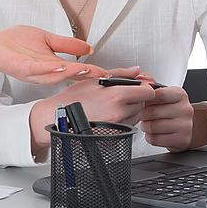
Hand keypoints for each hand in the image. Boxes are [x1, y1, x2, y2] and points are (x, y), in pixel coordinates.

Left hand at [0, 25, 107, 84]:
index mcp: (52, 64)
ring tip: (86, 69)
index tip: (108, 73)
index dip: (92, 71)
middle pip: (69, 75)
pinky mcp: (22, 68)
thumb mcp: (47, 40)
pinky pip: (37, 70)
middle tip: (101, 74)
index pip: (76, 69)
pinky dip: (49, 69)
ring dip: (70, 72)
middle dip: (86, 74)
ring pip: (55, 75)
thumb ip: (67, 44)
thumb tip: (89, 48)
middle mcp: (45, 71)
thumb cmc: (16, 43)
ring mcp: (33, 71)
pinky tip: (60, 66)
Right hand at [28, 66, 155, 149]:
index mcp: (117, 96)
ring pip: (136, 116)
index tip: (139, 87)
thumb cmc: (71, 100)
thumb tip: (136, 70)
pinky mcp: (114, 137)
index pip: (148, 92)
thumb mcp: (94, 80)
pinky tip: (107, 116)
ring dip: (129, 110)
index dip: (145, 88)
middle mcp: (120, 113)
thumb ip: (120, 73)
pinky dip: (122, 121)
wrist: (57, 119)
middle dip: (135, 98)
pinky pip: (127, 127)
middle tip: (118, 96)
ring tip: (110, 106)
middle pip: (143, 104)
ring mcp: (118, 127)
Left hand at [139, 86, 193, 151]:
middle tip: (145, 115)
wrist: (185, 126)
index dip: (146, 99)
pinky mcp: (181, 140)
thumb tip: (141, 83)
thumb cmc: (170, 109)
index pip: (158, 94)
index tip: (144, 102)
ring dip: (146, 126)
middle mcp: (185, 109)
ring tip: (149, 123)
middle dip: (143, 114)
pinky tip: (155, 133)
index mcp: (180, 95)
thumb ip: (151, 89)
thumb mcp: (164, 95)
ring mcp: (185, 126)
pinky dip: (150, 137)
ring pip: (152, 127)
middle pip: (152, 112)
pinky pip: (155, 139)